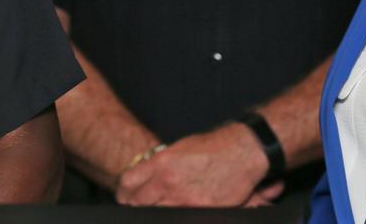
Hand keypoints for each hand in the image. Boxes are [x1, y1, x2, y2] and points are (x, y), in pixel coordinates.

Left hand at [115, 122, 270, 206]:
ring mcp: (184, 199)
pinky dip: (173, 216)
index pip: (128, 183)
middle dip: (135, 204)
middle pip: (138, 202)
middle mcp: (169, 182)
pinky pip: (177, 218)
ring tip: (157, 207)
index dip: (124, 192)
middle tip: (137, 204)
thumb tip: (145, 179)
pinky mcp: (201, 211)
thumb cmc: (211, 148)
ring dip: (154, 211)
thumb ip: (159, 165)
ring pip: (156, 213)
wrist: (241, 153)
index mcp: (161, 163)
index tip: (125, 195)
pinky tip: (175, 210)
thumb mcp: (179, 149)